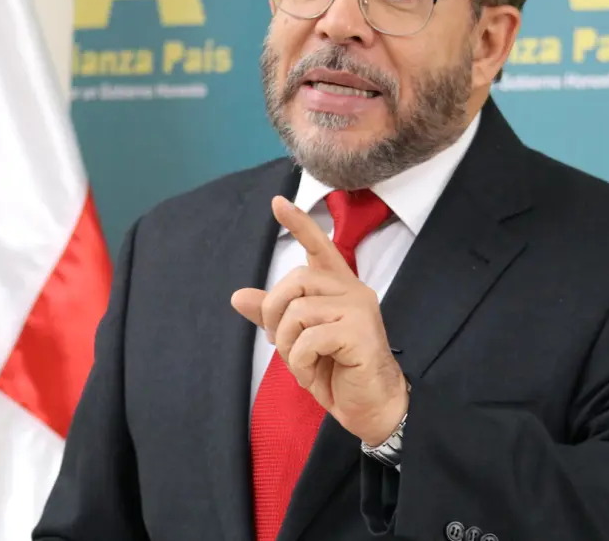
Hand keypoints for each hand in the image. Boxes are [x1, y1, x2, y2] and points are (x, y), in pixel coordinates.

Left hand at [230, 196, 407, 446]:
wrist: (370, 407)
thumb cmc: (338, 372)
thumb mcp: (298, 342)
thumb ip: (273, 316)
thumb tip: (238, 296)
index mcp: (339, 289)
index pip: (320, 248)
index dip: (299, 224)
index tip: (277, 202)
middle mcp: (353, 292)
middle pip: (296, 280)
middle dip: (273, 313)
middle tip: (277, 343)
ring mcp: (359, 310)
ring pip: (298, 311)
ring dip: (287, 345)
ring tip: (300, 365)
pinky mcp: (360, 333)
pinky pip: (309, 339)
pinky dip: (300, 363)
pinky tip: (312, 376)